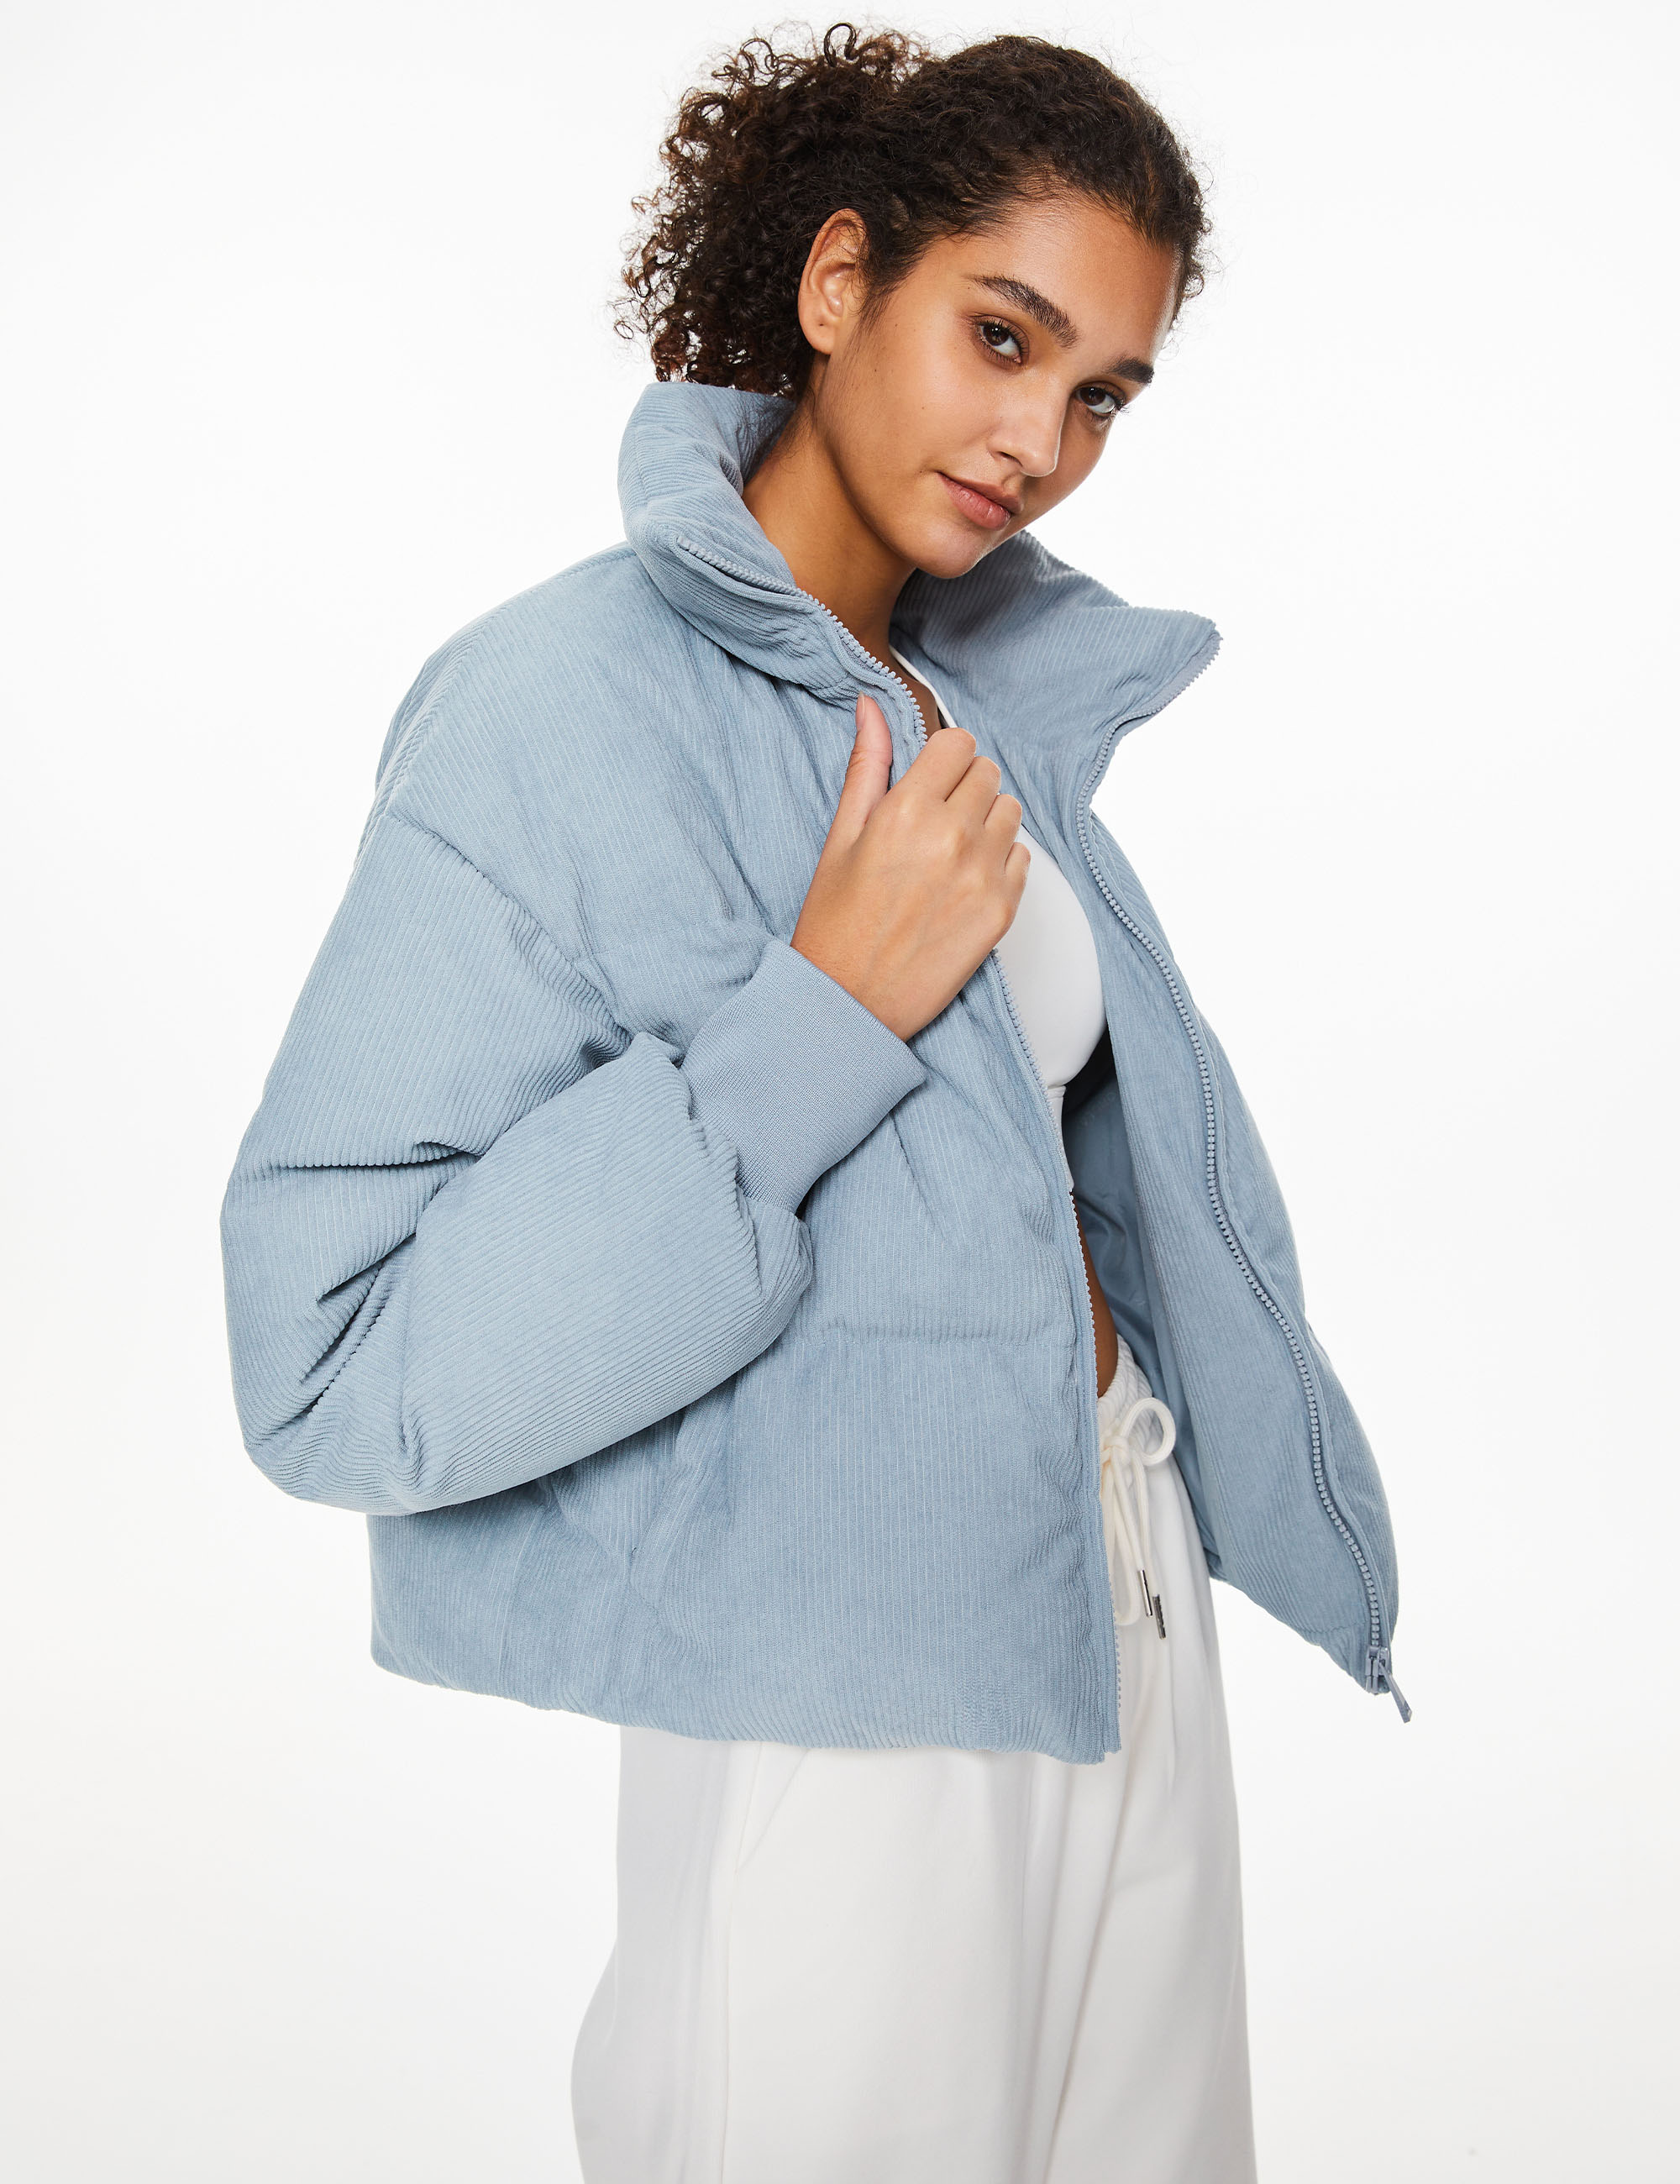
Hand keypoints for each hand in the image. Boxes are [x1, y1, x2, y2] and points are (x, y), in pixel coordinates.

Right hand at [791, 693, 1029, 1042]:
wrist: (849, 1004)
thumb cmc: (834, 925)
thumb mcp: (839, 839)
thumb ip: (867, 767)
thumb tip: (872, 706)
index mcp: (906, 811)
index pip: (958, 743)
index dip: (942, 758)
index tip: (929, 780)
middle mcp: (952, 836)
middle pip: (987, 773)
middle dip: (963, 787)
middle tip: (933, 822)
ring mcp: (983, 875)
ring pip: (1010, 812)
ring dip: (986, 822)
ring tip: (948, 854)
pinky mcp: (1003, 911)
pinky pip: (1023, 858)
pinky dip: (1000, 862)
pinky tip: (963, 884)